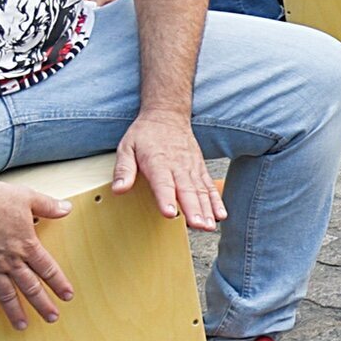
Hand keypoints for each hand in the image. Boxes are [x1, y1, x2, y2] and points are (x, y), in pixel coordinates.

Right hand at [0, 177, 74, 329]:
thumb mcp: (28, 198)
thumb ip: (49, 206)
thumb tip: (66, 208)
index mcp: (26, 244)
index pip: (47, 269)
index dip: (59, 284)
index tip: (67, 296)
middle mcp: (9, 260)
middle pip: (30, 287)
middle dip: (42, 305)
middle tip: (52, 317)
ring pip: (6, 295)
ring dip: (15, 311)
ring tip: (22, 325)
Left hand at [113, 111, 224, 231]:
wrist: (167, 115)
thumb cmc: (145, 134)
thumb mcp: (126, 147)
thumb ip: (124, 169)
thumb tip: (119, 189)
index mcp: (158, 162)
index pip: (163, 183)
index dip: (166, 199)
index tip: (170, 213)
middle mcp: (178, 166)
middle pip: (187, 190)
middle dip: (194, 209)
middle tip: (199, 225)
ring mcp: (191, 167)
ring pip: (201, 190)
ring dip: (207, 209)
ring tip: (210, 226)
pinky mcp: (199, 168)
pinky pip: (209, 186)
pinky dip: (216, 200)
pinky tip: (220, 215)